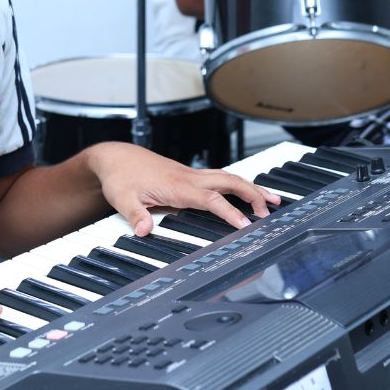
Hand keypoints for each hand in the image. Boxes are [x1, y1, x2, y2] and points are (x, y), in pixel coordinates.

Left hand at [86, 143, 279, 235]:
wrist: (116, 158)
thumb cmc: (121, 176)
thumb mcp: (123, 199)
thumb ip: (135, 215)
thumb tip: (144, 231)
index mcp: (178, 185)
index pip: (211, 199)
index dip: (230, 212)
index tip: (246, 224)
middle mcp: (189, 178)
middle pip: (229, 182)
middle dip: (253, 194)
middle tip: (271, 210)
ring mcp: (191, 175)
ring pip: (228, 178)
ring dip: (250, 187)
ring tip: (272, 200)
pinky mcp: (189, 176)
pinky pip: (220, 179)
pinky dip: (238, 185)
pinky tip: (247, 193)